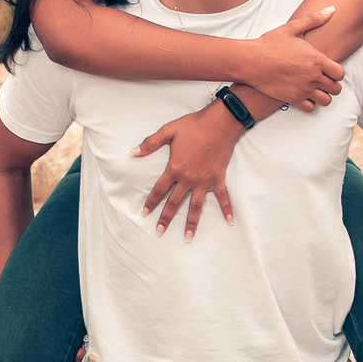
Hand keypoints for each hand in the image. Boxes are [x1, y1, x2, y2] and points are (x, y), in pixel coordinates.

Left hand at [132, 103, 238, 238]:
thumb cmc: (193, 126)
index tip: (145, 214)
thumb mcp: (168, 131)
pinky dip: (227, 210)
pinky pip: (223, 198)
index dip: (151, 202)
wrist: (219, 124)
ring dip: (191, 223)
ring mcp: (204, 181)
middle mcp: (188, 179)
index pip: (159, 190)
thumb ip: (150, 144)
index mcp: (174, 169)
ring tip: (187, 237)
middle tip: (159, 233)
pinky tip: (230, 222)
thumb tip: (132, 152)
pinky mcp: (217, 179)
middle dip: (165, 218)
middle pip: (174, 203)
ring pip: (196, 207)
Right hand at [248, 9, 344, 110]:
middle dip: (332, 85)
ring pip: (326, 100)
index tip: (329, 70)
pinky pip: (310, 108)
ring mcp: (304, 89)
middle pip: (336, 88)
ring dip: (323, 96)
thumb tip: (332, 9)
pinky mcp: (292, 99)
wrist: (251, 61)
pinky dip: (309, 104)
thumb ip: (314, 19)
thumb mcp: (292, 28)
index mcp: (317, 60)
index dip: (337, 72)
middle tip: (323, 81)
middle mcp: (313, 76)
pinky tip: (303, 96)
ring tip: (315, 90)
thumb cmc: (270, 44)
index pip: (340, 73)